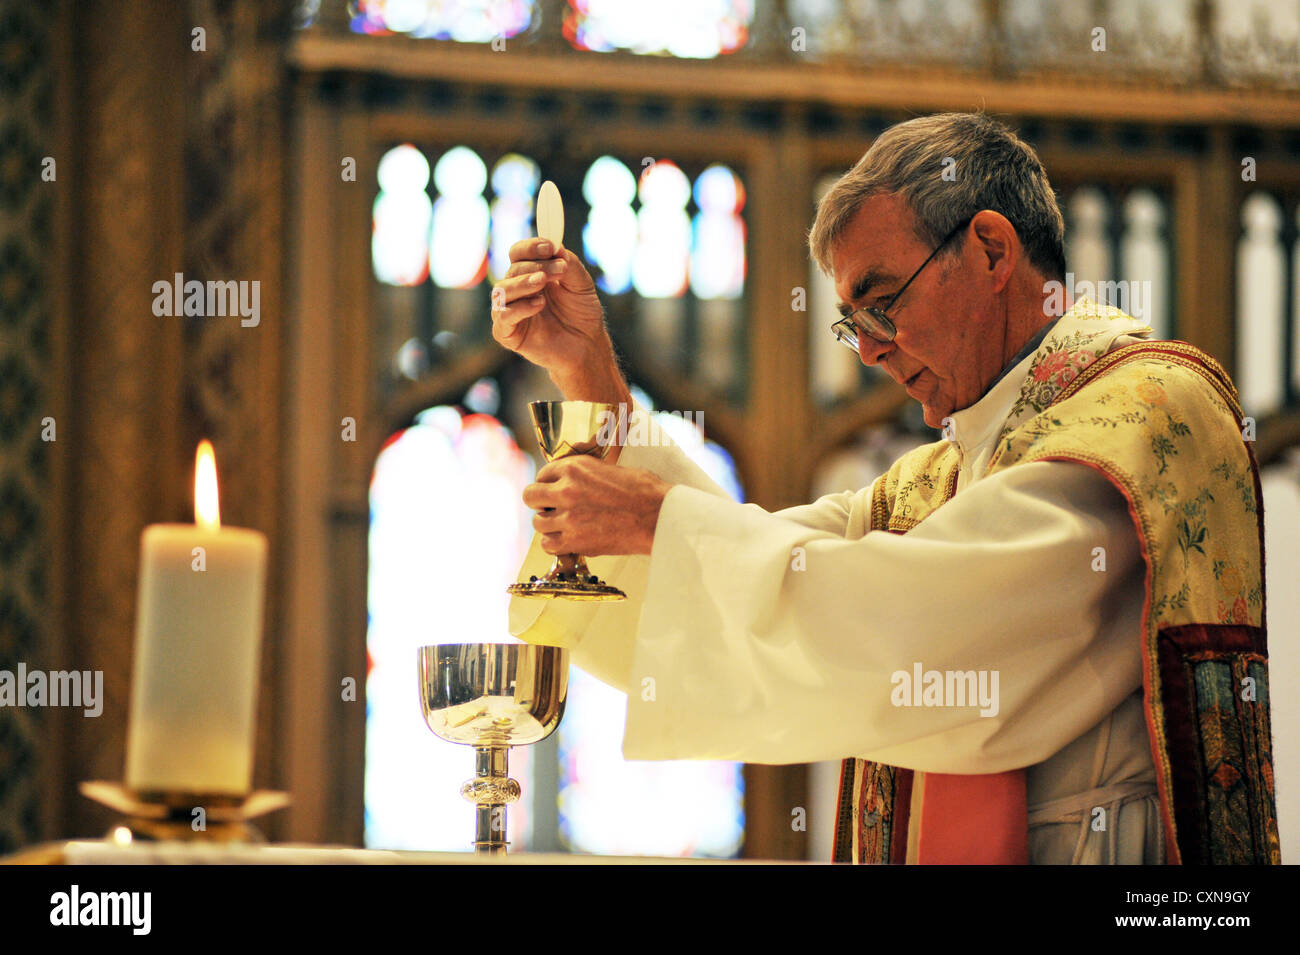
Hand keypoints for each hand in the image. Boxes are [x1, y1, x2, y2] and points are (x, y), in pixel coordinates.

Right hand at [490, 238, 627, 403]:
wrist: (586, 345)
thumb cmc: (581, 313)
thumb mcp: (581, 284)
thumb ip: (570, 264)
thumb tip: (556, 247)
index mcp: (529, 273)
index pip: (518, 253)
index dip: (530, 247)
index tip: (550, 246)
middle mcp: (516, 289)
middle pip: (513, 269)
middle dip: (536, 266)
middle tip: (559, 269)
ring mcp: (509, 311)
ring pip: (502, 290)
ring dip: (523, 283)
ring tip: (543, 283)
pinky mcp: (507, 333)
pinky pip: (503, 316)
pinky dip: (519, 308)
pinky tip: (539, 304)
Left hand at [523, 455, 671, 556]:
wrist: (657, 516)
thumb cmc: (643, 491)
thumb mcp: (610, 468)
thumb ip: (585, 473)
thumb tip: (574, 479)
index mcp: (575, 467)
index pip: (542, 474)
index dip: (547, 484)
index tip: (553, 491)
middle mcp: (566, 490)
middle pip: (530, 496)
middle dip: (539, 502)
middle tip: (552, 508)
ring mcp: (568, 517)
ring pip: (537, 522)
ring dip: (548, 524)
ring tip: (564, 526)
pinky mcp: (575, 541)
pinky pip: (547, 544)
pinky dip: (555, 544)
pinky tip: (567, 540)